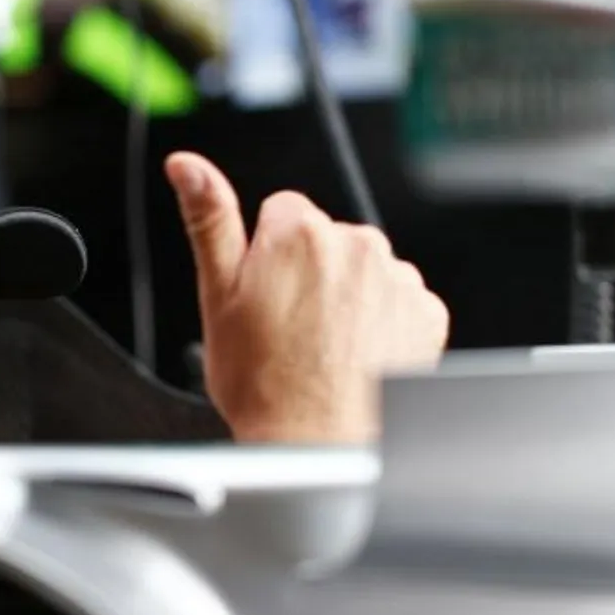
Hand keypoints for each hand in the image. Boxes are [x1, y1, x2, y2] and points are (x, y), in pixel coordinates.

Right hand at [165, 151, 448, 444]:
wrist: (320, 449)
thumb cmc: (263, 384)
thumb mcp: (218, 298)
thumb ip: (209, 220)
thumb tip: (188, 165)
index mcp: (300, 233)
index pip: (282, 212)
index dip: (267, 256)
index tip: (264, 297)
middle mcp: (358, 244)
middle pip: (326, 239)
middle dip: (310, 273)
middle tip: (291, 330)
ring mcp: (398, 279)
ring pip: (364, 270)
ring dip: (348, 296)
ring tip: (324, 349)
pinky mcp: (427, 312)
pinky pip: (399, 301)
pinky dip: (383, 322)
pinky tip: (357, 356)